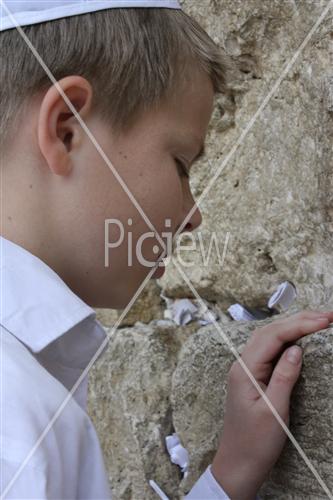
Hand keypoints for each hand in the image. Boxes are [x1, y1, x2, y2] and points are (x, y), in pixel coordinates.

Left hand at [211, 310, 332, 499]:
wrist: (238, 464)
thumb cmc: (254, 442)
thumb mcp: (274, 411)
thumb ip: (284, 377)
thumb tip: (296, 348)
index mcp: (244, 370)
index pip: (273, 336)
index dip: (299, 325)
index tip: (324, 321)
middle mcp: (242, 365)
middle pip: (270, 332)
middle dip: (298, 320)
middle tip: (327, 316)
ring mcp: (246, 370)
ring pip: (269, 338)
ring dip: (293, 326)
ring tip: (318, 320)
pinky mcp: (253, 377)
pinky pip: (269, 351)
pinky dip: (286, 339)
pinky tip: (299, 337)